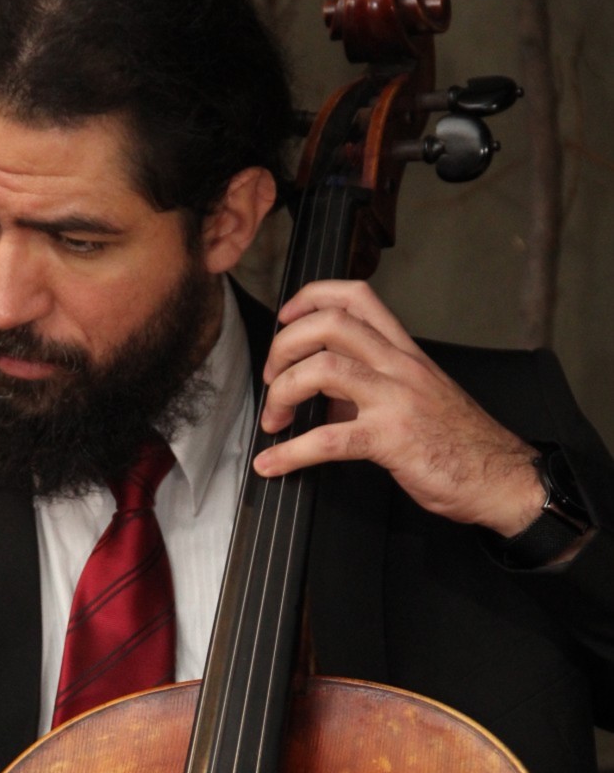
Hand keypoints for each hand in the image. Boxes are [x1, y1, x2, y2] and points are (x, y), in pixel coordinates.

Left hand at [255, 280, 543, 537]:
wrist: (501, 476)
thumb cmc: (460, 442)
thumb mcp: (415, 398)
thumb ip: (368, 388)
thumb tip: (322, 394)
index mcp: (404, 351)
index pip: (355, 296)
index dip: (310, 299)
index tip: (286, 321)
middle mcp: (399, 365)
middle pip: (329, 324)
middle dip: (284, 347)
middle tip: (271, 379)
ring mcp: (396, 399)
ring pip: (323, 369)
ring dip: (282, 393)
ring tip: (272, 421)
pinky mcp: (392, 439)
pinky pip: (328, 439)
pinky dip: (290, 453)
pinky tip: (272, 465)